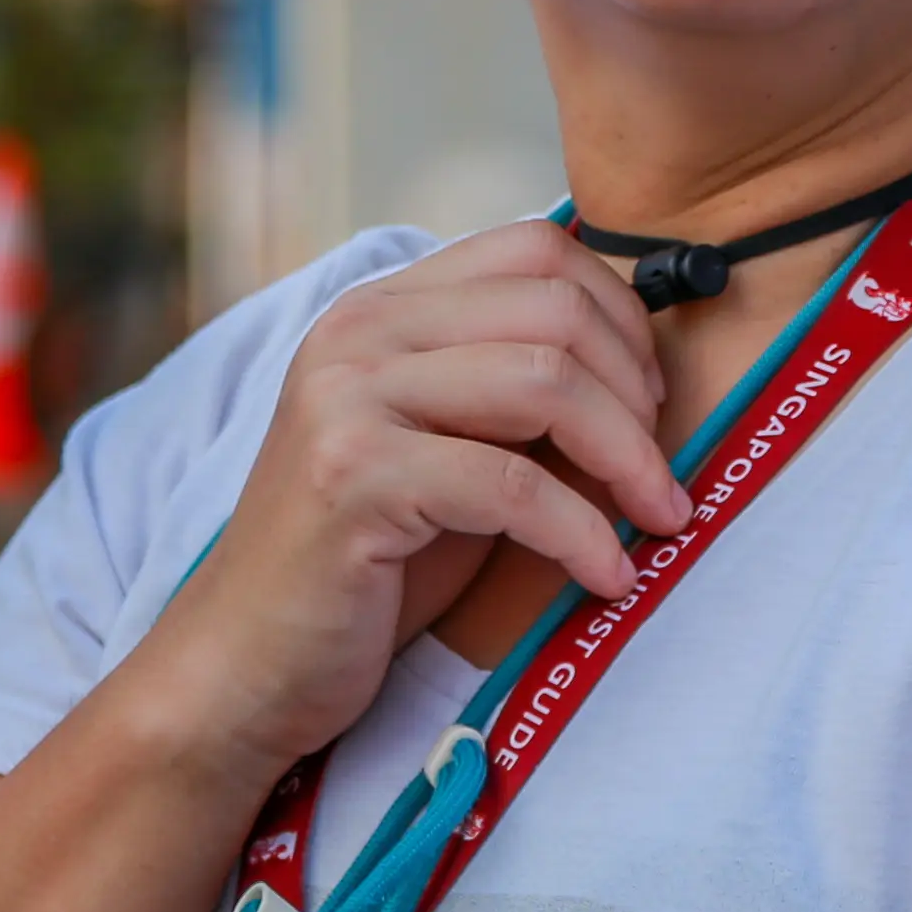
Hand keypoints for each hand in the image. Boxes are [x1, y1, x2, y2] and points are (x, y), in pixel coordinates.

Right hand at [129, 222, 690, 770]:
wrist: (248, 662)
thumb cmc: (369, 566)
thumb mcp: (448, 451)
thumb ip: (516, 394)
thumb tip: (650, 369)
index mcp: (384, 308)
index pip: (535, 248)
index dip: (621, 314)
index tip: (652, 400)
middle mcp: (358, 331)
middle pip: (554, 309)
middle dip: (638, 392)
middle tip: (663, 474)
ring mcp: (347, 397)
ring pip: (544, 383)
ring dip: (629, 458)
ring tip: (660, 520)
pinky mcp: (352, 476)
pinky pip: (512, 485)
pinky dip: (583, 535)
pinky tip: (607, 579)